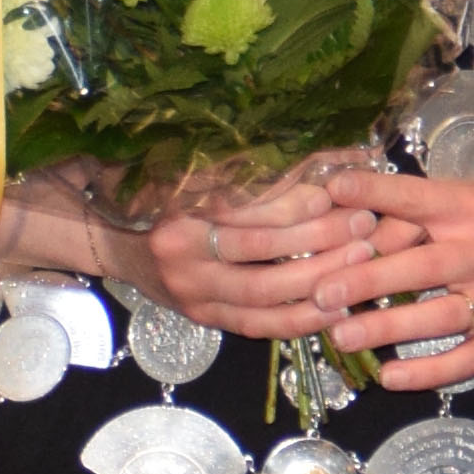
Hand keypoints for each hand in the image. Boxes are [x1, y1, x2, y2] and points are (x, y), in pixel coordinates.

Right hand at [0, 150, 383, 335]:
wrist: (105, 234)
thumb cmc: (155, 186)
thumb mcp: (187, 161)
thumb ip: (242, 159)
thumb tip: (322, 146)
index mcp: (179, 208)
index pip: (252, 207)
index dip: (302, 201)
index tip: (344, 189)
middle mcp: (182, 255)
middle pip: (265, 253)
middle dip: (322, 241)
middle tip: (368, 226)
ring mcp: (189, 292)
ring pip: (264, 296)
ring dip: (319, 282)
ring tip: (363, 265)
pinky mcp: (199, 317)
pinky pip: (254, 326)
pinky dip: (296, 321)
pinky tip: (335, 310)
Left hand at [317, 128, 473, 373]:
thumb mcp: (469, 198)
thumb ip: (417, 208)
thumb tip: (348, 212)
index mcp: (473, 208)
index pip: (417, 198)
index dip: (373, 195)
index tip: (330, 193)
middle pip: (420, 268)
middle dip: (365, 281)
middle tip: (320, 294)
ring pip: (438, 319)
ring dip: (385, 329)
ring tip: (341, 336)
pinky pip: (465, 361)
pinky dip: (427, 372)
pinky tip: (390, 376)